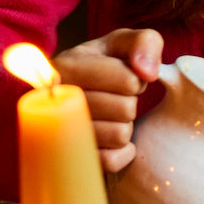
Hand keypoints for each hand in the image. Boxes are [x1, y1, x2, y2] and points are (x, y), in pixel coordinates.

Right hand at [53, 28, 163, 173]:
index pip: (127, 80)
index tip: (122, 77)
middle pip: (125, 109)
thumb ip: (144, 42)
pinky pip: (112, 161)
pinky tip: (110, 139)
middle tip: (114, 99)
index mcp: (66, 66)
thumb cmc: (102, 65)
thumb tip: (148, 73)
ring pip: (120, 135)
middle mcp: (55, 100)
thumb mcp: (121, 43)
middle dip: (129, 103)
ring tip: (107, 117)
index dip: (135, 80)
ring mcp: (58, 134)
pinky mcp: (69, 160)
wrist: (72, 95)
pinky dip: (121, 152)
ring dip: (123, 126)